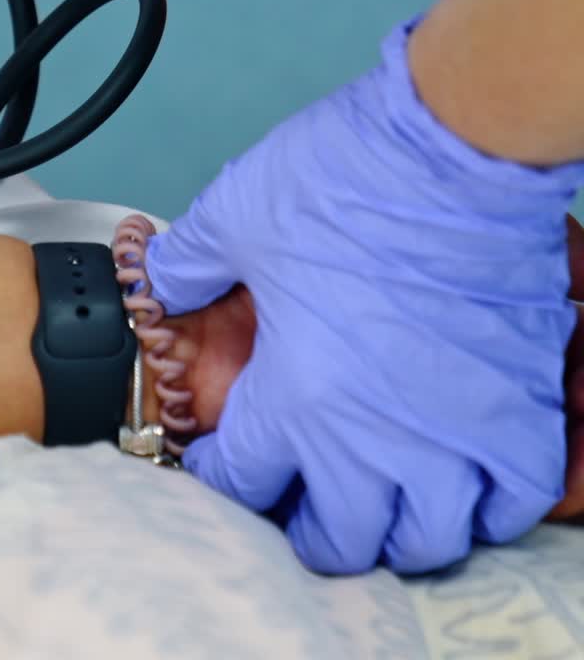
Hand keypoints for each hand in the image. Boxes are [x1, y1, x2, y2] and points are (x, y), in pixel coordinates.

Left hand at [144, 21, 583, 573]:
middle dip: (309, 530)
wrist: (453, 146)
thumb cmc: (348, 179)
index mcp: (301, 396)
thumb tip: (161, 284)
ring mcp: (459, 432)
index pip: (247, 481)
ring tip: (379, 506)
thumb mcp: (234, 217)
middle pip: (343, 539)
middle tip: (297, 504)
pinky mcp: (524, 408)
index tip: (224, 467)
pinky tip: (464, 484)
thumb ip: (187, 265)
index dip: (224, 477)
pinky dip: (487, 507)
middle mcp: (381, 437)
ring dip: (398, 532)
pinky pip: (517, 500)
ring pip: (432, 538)